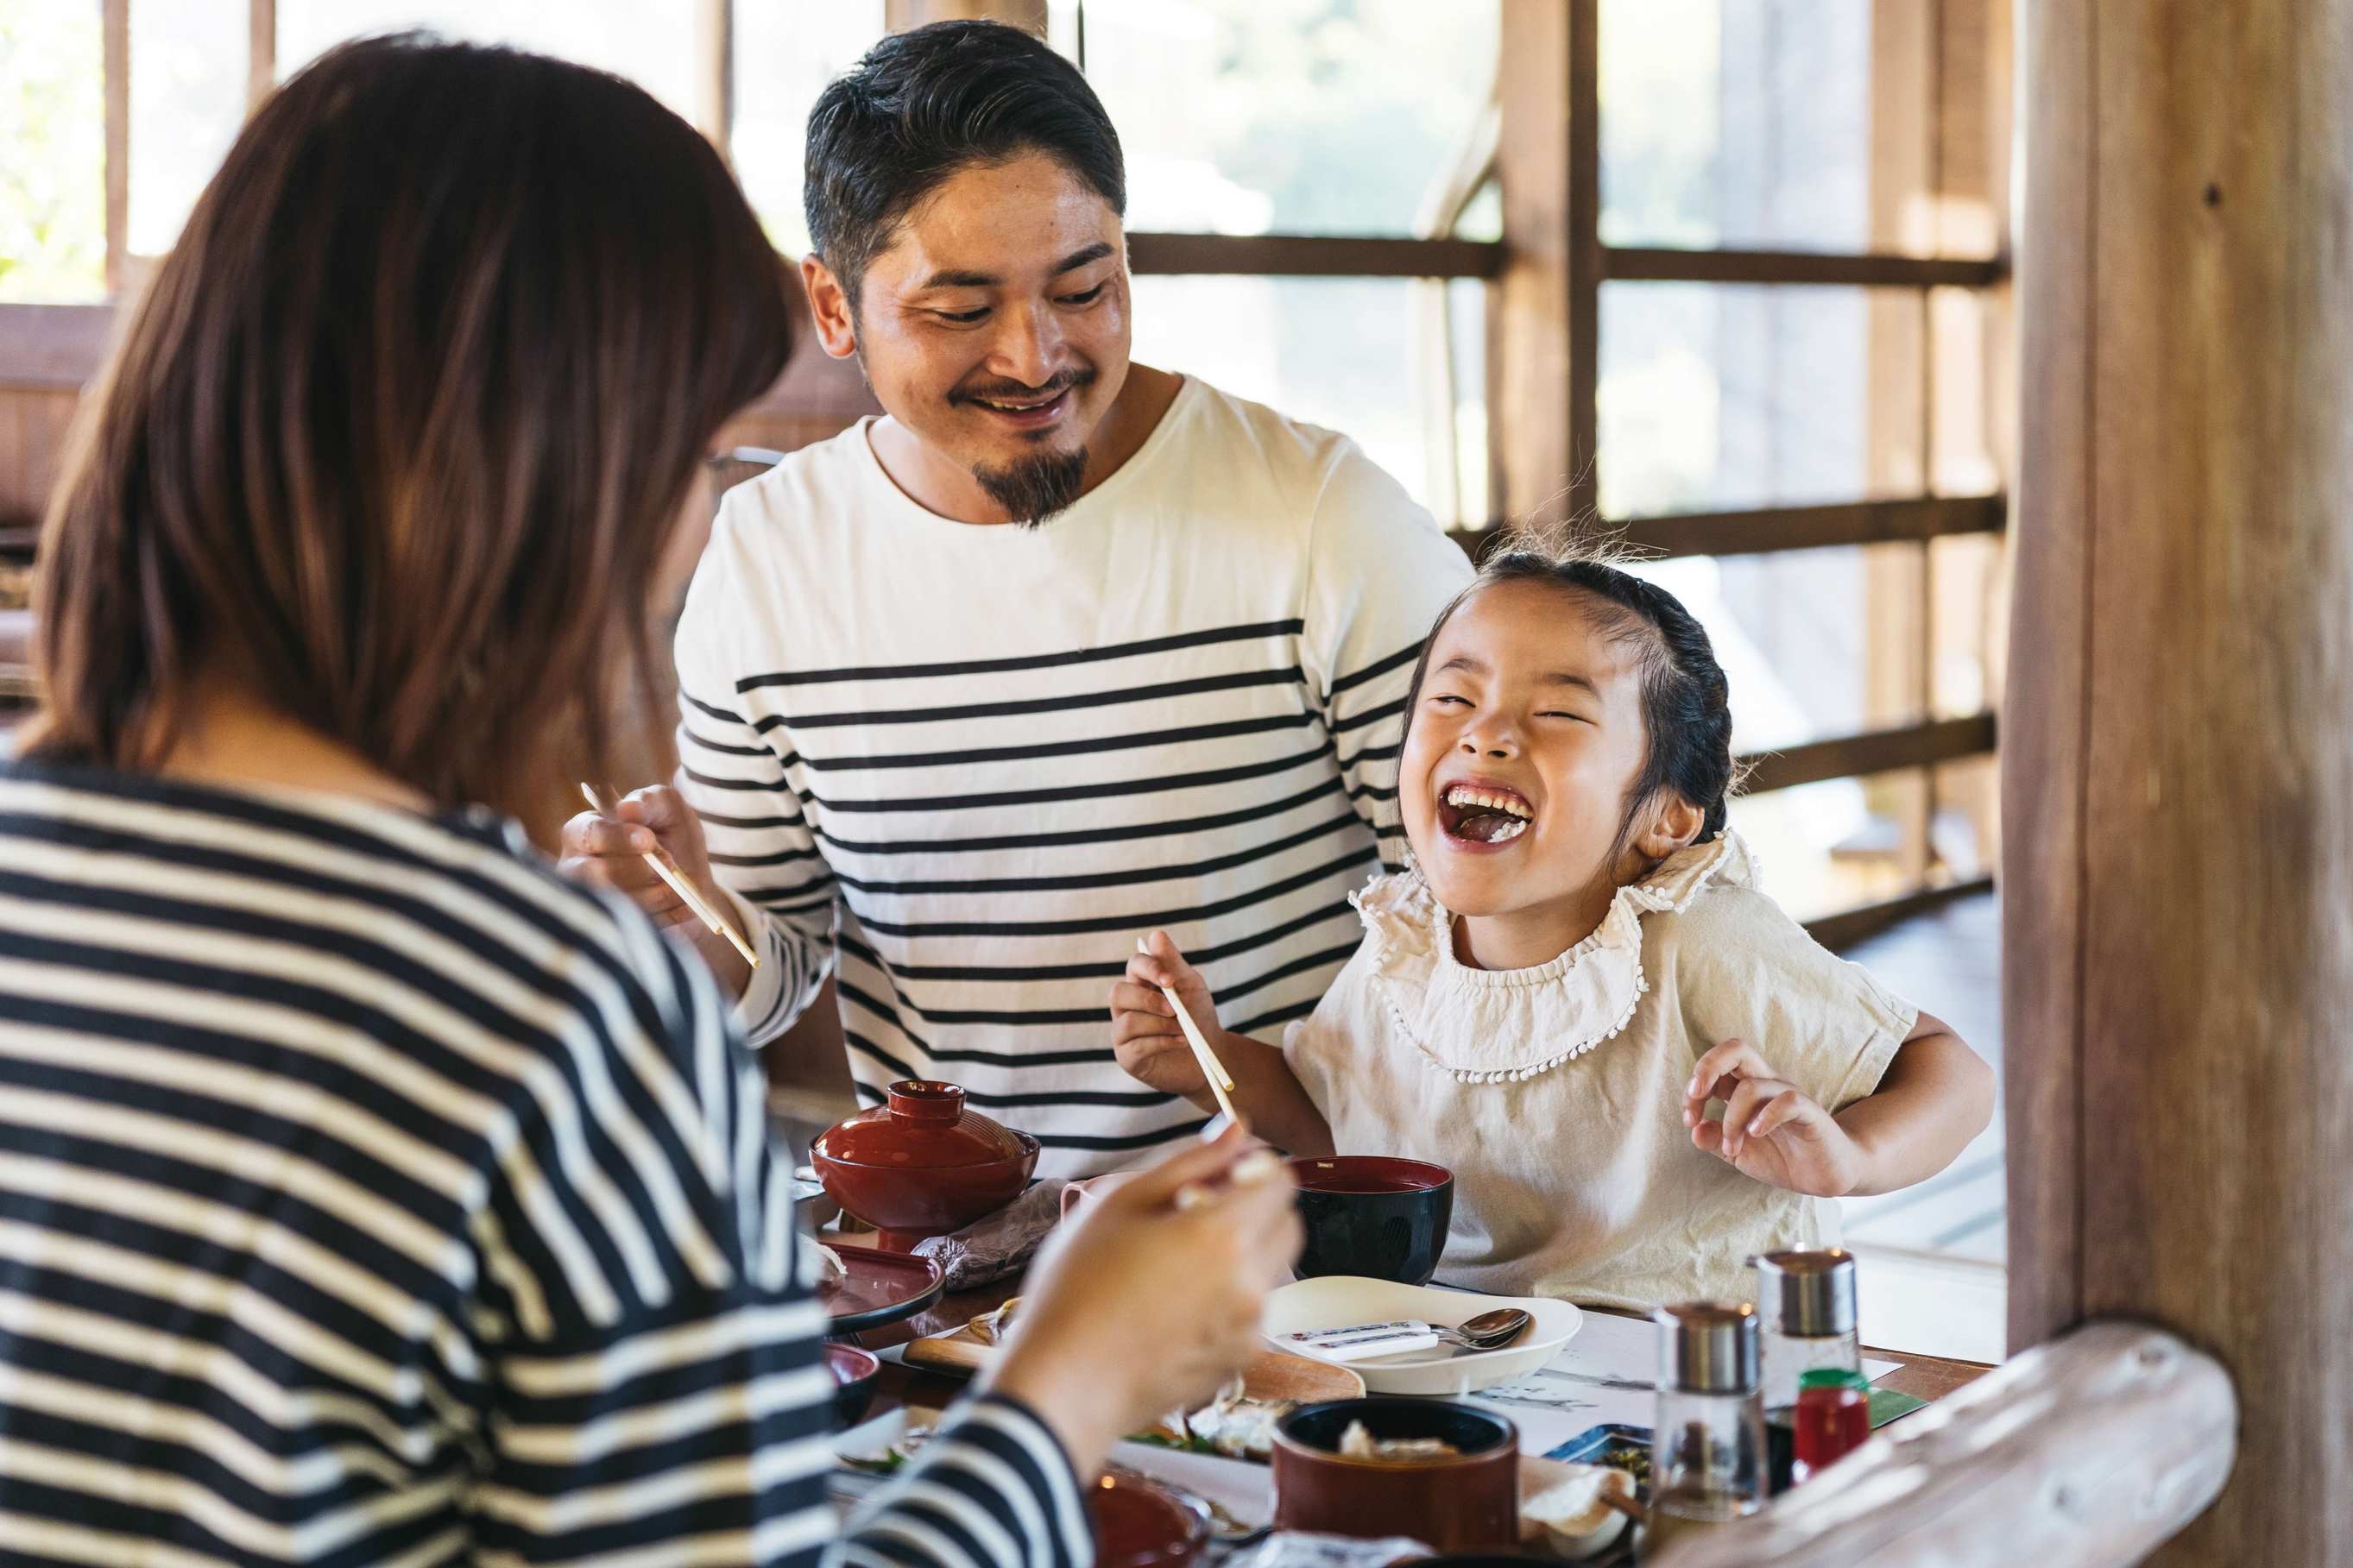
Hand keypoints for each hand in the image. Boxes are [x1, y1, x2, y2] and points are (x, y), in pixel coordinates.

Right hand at [558, 782, 716, 933]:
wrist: (691, 883)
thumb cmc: (672, 837)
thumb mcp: (668, 809)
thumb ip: (650, 802)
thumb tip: (626, 809)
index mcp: (584, 832)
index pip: (589, 834)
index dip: (619, 837)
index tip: (649, 840)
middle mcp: (575, 868)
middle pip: (593, 875)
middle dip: (638, 871)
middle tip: (671, 866)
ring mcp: (587, 902)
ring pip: (612, 904)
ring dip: (654, 895)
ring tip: (679, 887)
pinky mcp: (605, 929)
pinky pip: (629, 929)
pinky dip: (662, 917)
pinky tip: (679, 906)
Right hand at [987, 1128, 1301, 1478]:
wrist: (1065, 1383)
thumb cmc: (1079, 1288)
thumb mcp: (1121, 1203)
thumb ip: (1190, 1160)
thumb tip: (1238, 1129)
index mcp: (1223, 1235)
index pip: (1281, 1180)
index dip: (1254, 1167)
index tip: (1220, 1173)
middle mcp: (1251, 1284)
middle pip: (1288, 1224)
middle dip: (1256, 1208)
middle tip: (1197, 1213)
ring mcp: (1249, 1329)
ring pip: (1271, 1269)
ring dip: (1243, 1253)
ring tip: (1176, 1264)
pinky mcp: (1239, 1362)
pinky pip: (1252, 1312)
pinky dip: (1229, 1297)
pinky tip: (1173, 1305)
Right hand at [1110, 931, 1217, 1104]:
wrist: (1210, 1055)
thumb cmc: (1198, 1016)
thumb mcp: (1191, 987)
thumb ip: (1173, 963)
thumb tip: (1156, 934)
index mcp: (1141, 983)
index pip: (1134, 965)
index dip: (1148, 969)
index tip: (1170, 980)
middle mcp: (1126, 1006)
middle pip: (1118, 992)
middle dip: (1149, 1000)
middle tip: (1175, 1010)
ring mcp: (1123, 1032)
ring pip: (1127, 1021)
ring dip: (1160, 1025)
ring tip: (1184, 1030)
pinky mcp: (1127, 1057)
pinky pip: (1135, 1046)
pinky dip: (1162, 1042)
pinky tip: (1181, 1042)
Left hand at [1683, 1039, 1863, 1198]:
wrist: (1825, 1176)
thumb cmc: (1783, 1158)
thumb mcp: (1740, 1154)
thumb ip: (1715, 1141)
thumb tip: (1694, 1130)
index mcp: (1746, 1090)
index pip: (1716, 1067)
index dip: (1693, 1088)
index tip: (1689, 1120)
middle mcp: (1767, 1085)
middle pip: (1736, 1050)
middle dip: (1707, 1067)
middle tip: (1696, 1097)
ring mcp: (1789, 1096)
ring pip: (1753, 1085)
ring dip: (1732, 1119)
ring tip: (1732, 1148)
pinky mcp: (1811, 1113)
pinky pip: (1788, 1101)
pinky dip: (1766, 1116)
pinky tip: (1756, 1134)